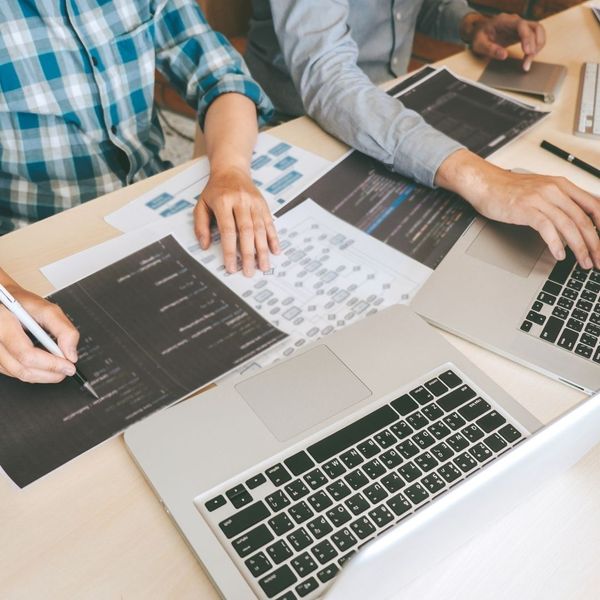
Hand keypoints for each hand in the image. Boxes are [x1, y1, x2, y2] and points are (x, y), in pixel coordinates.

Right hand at [0, 281, 79, 382]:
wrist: (2, 302)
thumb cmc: (22, 304)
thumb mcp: (46, 309)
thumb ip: (63, 329)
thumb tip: (71, 354)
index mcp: (2, 323)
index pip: (26, 354)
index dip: (51, 364)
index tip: (69, 366)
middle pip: (22, 369)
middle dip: (50, 374)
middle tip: (67, 370)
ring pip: (18, 374)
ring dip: (42, 376)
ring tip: (59, 368)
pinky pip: (13, 372)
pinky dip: (33, 372)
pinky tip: (44, 366)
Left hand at [194, 167, 279, 275]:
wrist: (231, 169)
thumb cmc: (215, 190)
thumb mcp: (201, 204)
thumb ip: (201, 225)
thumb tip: (204, 245)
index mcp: (223, 201)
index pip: (228, 230)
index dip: (230, 251)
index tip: (231, 267)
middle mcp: (241, 201)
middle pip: (246, 231)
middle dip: (248, 254)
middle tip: (250, 271)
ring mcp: (254, 202)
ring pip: (260, 229)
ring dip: (263, 249)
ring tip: (263, 266)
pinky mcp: (263, 204)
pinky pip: (269, 223)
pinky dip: (273, 238)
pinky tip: (275, 250)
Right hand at [436, 150, 599, 267]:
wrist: (485, 183)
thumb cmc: (508, 190)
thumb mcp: (540, 191)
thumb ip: (559, 202)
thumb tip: (573, 222)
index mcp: (562, 185)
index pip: (594, 205)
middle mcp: (555, 190)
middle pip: (584, 219)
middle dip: (595, 243)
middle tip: (598, 260)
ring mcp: (541, 199)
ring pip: (569, 225)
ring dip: (580, 247)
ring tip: (584, 262)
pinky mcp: (526, 209)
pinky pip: (547, 228)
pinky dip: (556, 243)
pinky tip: (559, 254)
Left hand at [462, 12, 545, 70]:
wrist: (479, 30)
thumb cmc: (479, 36)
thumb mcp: (479, 44)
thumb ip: (490, 49)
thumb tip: (504, 55)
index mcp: (505, 21)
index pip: (521, 25)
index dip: (527, 38)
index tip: (527, 52)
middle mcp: (516, 21)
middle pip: (535, 27)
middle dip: (535, 44)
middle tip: (527, 61)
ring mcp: (521, 26)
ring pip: (538, 32)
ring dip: (538, 46)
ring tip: (528, 62)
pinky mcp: (523, 33)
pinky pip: (535, 37)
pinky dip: (535, 47)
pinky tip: (528, 57)